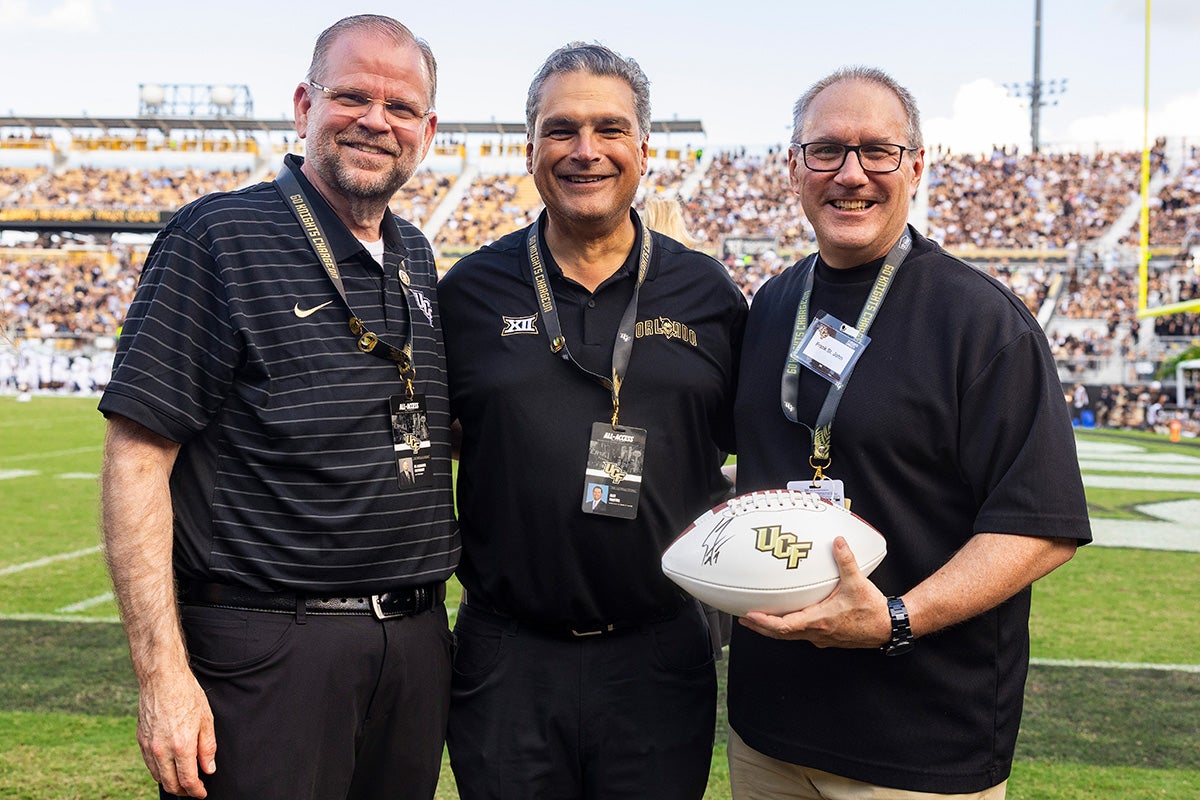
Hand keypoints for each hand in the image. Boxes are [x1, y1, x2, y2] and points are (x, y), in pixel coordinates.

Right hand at [136, 669, 216, 797]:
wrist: (161, 678)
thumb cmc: (187, 694)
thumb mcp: (206, 719)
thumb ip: (207, 747)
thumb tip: (208, 769)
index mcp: (181, 746)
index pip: (188, 780)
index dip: (196, 791)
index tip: (202, 793)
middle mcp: (162, 750)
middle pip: (171, 784)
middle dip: (184, 791)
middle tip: (194, 789)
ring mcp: (149, 746)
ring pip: (158, 776)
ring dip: (171, 782)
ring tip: (183, 780)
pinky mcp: (141, 740)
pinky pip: (149, 764)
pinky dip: (160, 771)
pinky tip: (169, 767)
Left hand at [739, 536, 891, 648]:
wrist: (887, 627)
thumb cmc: (872, 609)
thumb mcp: (857, 582)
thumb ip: (846, 560)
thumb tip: (838, 541)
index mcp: (819, 620)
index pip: (784, 626)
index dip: (764, 622)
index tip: (749, 615)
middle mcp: (817, 633)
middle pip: (781, 635)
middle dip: (760, 627)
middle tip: (744, 619)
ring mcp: (821, 638)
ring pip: (791, 636)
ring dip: (772, 629)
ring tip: (758, 620)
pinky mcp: (827, 638)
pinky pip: (801, 635)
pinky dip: (788, 629)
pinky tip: (786, 620)